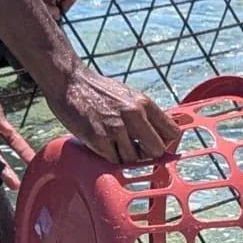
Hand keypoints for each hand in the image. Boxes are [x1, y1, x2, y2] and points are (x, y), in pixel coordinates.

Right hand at [47, 64, 181, 163]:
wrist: (69, 81)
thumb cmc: (99, 90)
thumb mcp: (128, 95)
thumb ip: (145, 114)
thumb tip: (161, 132)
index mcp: (144, 103)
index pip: (172, 132)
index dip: (165, 142)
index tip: (155, 143)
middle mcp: (134, 114)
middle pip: (157, 150)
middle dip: (148, 155)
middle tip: (135, 150)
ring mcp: (116, 127)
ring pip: (134, 160)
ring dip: (125, 158)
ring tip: (114, 145)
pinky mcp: (99, 138)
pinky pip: (114, 161)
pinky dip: (110, 158)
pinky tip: (103, 146)